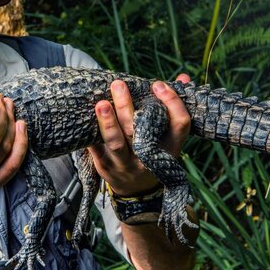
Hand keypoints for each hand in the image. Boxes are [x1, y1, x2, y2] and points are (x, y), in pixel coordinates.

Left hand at [88, 75, 191, 195]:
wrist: (138, 193)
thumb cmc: (154, 154)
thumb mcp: (168, 138)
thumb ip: (174, 107)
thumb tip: (183, 76)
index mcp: (170, 148)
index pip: (179, 124)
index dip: (172, 103)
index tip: (159, 84)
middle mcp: (149, 158)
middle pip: (140, 131)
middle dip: (127, 106)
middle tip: (119, 84)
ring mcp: (127, 165)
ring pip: (117, 143)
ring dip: (108, 123)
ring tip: (101, 104)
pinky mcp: (107, 167)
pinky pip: (97, 151)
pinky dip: (91, 135)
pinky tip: (85, 119)